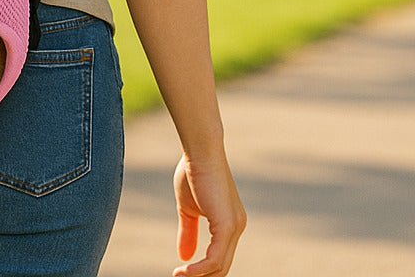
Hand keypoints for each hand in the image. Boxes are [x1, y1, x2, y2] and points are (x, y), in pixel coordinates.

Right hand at [172, 153, 245, 275]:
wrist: (200, 150)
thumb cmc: (193, 172)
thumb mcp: (187, 208)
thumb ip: (188, 232)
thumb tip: (183, 257)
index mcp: (229, 223)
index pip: (219, 257)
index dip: (201, 270)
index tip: (182, 273)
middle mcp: (236, 227)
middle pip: (221, 267)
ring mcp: (234, 227)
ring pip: (219, 267)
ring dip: (198, 276)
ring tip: (178, 276)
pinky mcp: (227, 226)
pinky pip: (215, 259)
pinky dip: (199, 269)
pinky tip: (183, 269)